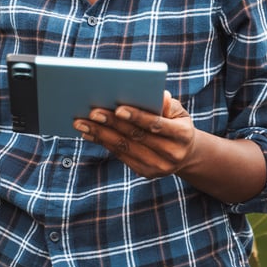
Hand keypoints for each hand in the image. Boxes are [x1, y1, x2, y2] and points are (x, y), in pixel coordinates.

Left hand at [73, 91, 196, 179]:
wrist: (185, 154)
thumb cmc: (176, 123)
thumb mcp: (178, 112)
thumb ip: (167, 103)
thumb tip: (158, 94)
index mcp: (182, 135)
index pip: (156, 124)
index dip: (137, 117)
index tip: (118, 108)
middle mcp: (172, 154)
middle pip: (136, 137)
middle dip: (112, 124)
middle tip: (91, 112)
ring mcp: (158, 166)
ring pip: (124, 148)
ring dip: (100, 135)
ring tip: (81, 123)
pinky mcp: (146, 172)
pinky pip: (121, 156)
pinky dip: (103, 143)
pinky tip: (89, 134)